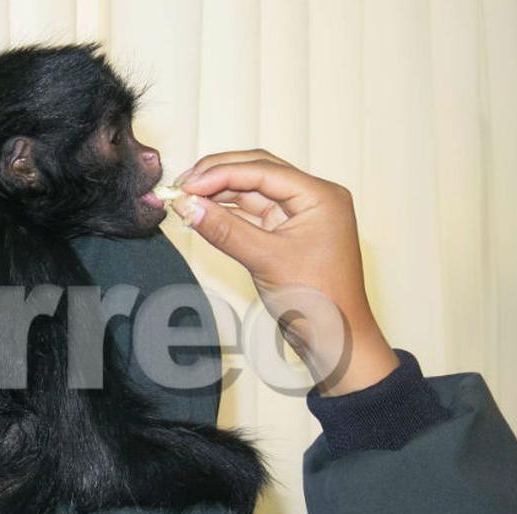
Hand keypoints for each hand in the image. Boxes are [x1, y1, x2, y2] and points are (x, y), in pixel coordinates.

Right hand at [171, 150, 398, 395]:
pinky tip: (203, 213)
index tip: (186, 185)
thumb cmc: (320, 303)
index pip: (262, 170)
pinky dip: (227, 213)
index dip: (220, 173)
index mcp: (320, 196)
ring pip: (252, 191)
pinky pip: (252, 213)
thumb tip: (189, 206)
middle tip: (181, 185)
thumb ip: (225, 230)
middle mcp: (312, 199)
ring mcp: (299, 216)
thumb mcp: (265, 260)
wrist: (335, 340)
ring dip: (219, 193)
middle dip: (217, 176)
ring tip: (186, 199)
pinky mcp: (286, 234)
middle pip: (257, 172)